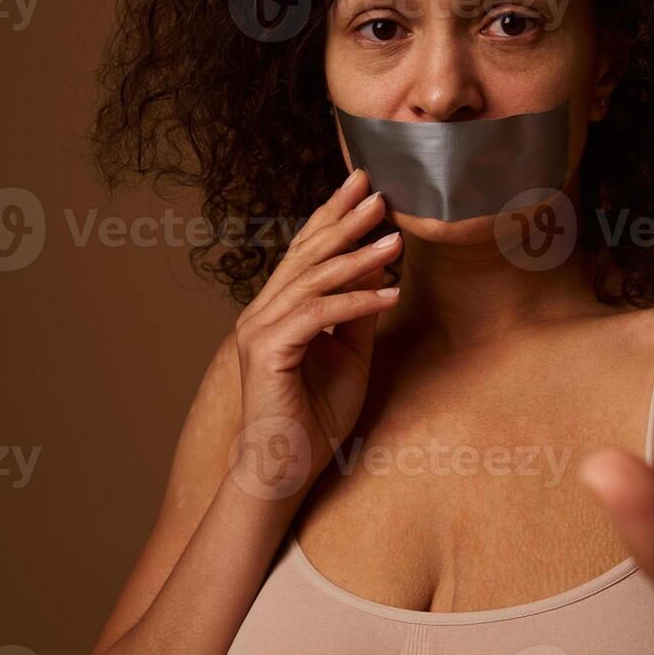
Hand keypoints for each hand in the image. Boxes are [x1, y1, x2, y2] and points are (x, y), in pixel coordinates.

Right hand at [229, 169, 402, 499]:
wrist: (285, 468)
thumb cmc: (315, 417)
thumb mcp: (350, 355)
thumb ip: (359, 313)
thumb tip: (380, 269)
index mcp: (277, 308)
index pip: (305, 251)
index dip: (332, 215)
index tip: (362, 186)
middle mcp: (261, 312)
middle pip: (306, 254)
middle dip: (344, 220)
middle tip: (377, 192)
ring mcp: (259, 329)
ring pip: (312, 280)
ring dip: (358, 257)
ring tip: (395, 237)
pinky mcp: (266, 351)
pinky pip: (317, 316)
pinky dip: (356, 302)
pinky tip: (390, 293)